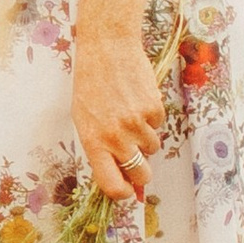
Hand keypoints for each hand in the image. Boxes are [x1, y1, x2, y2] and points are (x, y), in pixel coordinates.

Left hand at [72, 31, 163, 201]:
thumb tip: (120, 175)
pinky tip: (137, 99)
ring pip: (152, 148)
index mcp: (94, 142)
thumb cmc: (91, 85)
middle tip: (135, 157)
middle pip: (141, 174)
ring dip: (144, 137)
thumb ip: (100, 148)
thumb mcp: (85, 119)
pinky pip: (158, 125)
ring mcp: (137, 124)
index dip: (123, 193)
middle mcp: (116, 137)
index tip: (127, 190)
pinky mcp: (154, 109)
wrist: (107, 49)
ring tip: (129, 113)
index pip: (112, 185)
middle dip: (142, 172)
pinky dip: (151, 117)